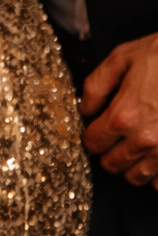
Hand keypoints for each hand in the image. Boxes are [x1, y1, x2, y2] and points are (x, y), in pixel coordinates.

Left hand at [81, 33, 157, 188]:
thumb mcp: (122, 58)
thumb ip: (96, 84)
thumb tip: (85, 108)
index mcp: (124, 115)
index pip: (93, 142)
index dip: (91, 135)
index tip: (96, 129)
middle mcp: (145, 140)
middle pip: (112, 164)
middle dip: (109, 151)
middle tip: (115, 137)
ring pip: (136, 177)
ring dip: (131, 164)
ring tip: (136, 145)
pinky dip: (155, 174)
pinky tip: (155, 156)